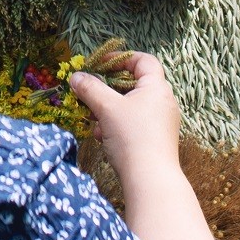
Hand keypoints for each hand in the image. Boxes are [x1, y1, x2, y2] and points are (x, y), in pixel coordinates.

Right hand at [71, 50, 183, 174]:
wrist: (151, 180)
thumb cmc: (132, 137)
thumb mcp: (106, 108)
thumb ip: (90, 88)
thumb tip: (76, 76)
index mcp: (157, 88)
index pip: (143, 61)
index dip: (121, 59)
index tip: (100, 64)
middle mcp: (163, 102)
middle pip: (133, 85)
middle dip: (108, 89)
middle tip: (91, 94)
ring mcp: (162, 123)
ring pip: (131, 107)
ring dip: (109, 110)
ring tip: (94, 121)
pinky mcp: (157, 140)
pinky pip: (134, 124)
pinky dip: (117, 125)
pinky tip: (103, 137)